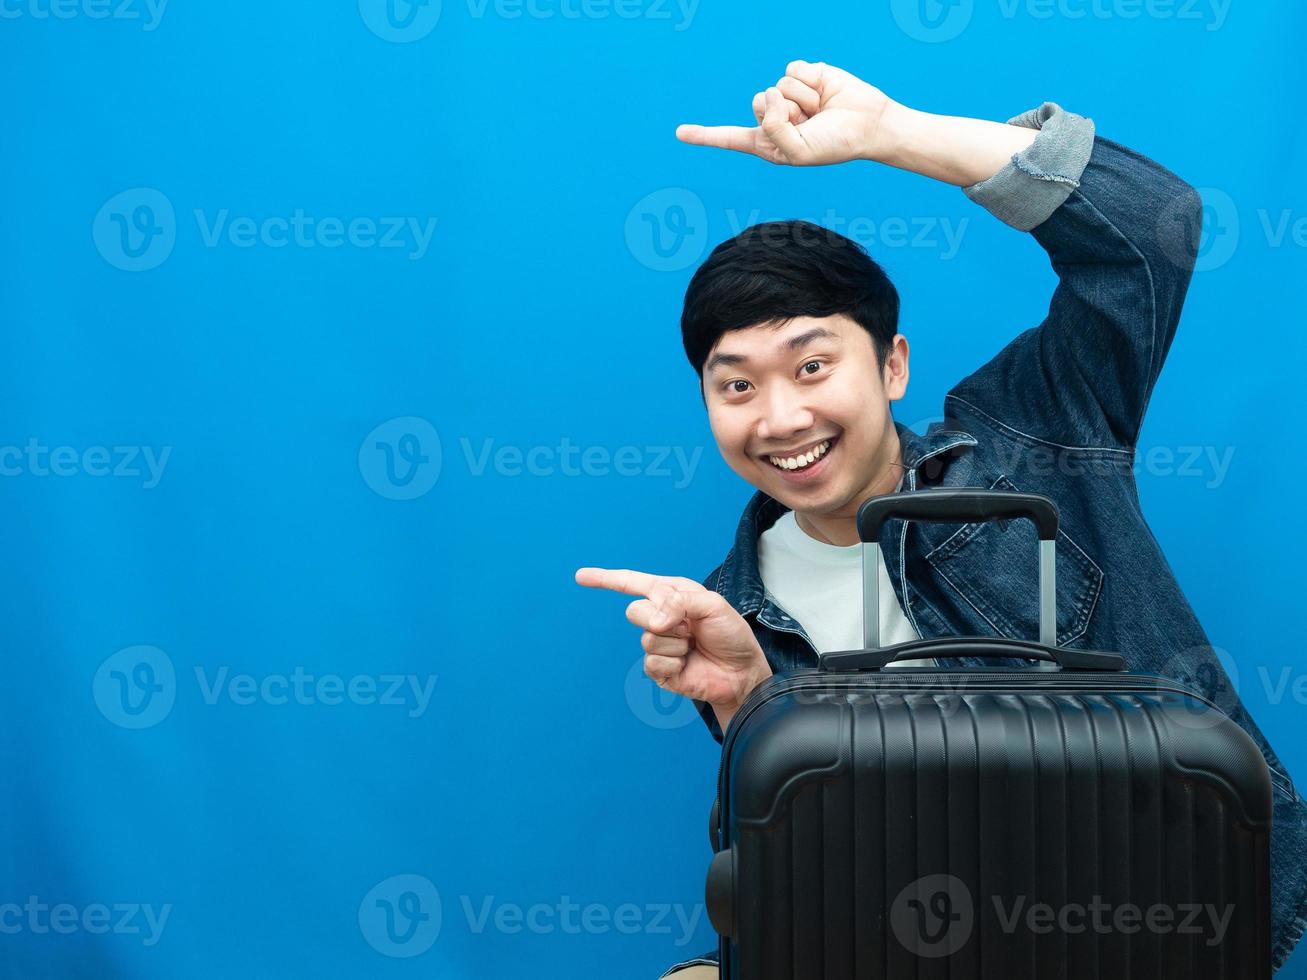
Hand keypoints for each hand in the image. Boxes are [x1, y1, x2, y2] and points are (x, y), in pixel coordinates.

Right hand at [575, 567, 772, 710]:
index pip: (631, 583)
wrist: (741, 672)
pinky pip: (653, 662)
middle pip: (635, 611)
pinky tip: (688, 664)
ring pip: (647, 639)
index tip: (580, 577)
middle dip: (664, 619)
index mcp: (670, 594)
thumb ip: (679, 602)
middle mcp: (660, 617)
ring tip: (694, 647)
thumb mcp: (713, 605)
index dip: (605, 579)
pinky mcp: (659, 669)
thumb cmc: (731, 634)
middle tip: (689, 628)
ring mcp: (657, 643)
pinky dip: (674, 663)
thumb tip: (654, 620)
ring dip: (676, 644)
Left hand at [675, 60, 897, 166]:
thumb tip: (768, 94)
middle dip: (785, 111)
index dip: (705, 135)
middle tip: (809, 122)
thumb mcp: (798, 152)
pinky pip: (792, 70)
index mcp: (768, 142)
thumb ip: (775, 131)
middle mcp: (774, 118)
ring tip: (821, 111)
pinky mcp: (803, 75)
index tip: (679, 132)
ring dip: (803, 100)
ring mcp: (787, 96)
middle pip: (757, 103)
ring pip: (777, 86)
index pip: (732, 137)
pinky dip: (810, 82)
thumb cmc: (835, 145)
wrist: (868, 125)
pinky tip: (824, 92)